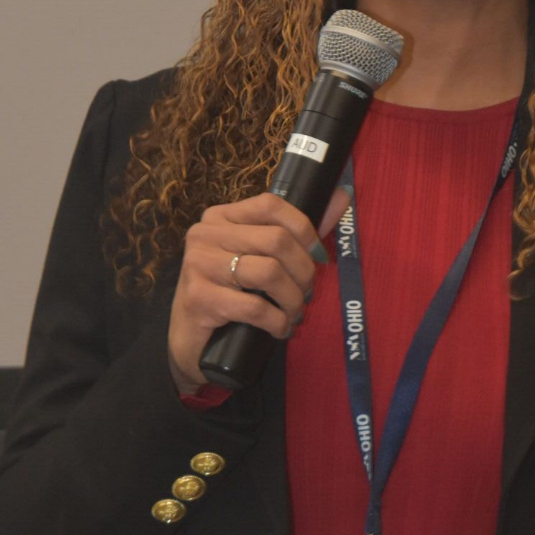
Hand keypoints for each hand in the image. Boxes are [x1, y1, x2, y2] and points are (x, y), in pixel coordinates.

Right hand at [167, 188, 350, 390]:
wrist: (190, 340)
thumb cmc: (230, 293)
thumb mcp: (260, 258)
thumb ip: (298, 229)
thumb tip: (343, 195)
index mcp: (220, 217)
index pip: (271, 205)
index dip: (304, 229)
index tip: (318, 256)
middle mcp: (205, 234)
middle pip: (276, 240)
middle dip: (303, 271)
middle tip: (307, 293)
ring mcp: (198, 265)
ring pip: (269, 273)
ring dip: (293, 299)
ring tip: (294, 313)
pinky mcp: (199, 298)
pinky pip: (255, 307)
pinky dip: (278, 321)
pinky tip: (280, 329)